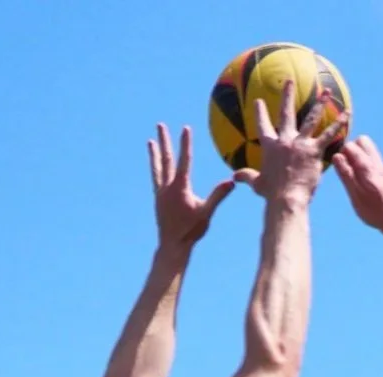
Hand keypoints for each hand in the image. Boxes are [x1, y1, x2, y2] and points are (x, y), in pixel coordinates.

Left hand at [151, 123, 234, 250]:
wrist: (172, 245)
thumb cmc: (191, 231)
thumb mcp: (207, 213)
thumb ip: (218, 195)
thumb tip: (231, 181)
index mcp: (180, 188)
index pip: (184, 161)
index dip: (186, 143)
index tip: (186, 128)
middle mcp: (167, 187)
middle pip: (166, 159)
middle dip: (165, 141)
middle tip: (160, 125)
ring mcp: (161, 192)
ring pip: (158, 167)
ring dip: (155, 153)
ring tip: (151, 140)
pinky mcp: (158, 199)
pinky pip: (156, 178)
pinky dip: (155, 168)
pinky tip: (155, 163)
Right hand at [235, 79, 337, 206]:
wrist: (286, 199)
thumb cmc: (272, 194)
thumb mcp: (257, 184)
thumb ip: (246, 176)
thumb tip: (234, 177)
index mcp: (270, 146)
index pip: (263, 125)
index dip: (260, 112)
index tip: (259, 101)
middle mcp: (284, 140)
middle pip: (286, 112)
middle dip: (287, 95)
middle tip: (289, 81)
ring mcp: (300, 143)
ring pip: (311, 118)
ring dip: (319, 104)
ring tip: (326, 92)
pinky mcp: (314, 151)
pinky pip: (329, 134)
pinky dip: (339, 124)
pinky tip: (347, 114)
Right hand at [332, 134, 382, 237]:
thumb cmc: (375, 209)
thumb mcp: (355, 194)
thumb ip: (346, 173)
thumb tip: (336, 156)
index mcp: (366, 166)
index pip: (350, 145)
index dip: (340, 153)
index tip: (337, 166)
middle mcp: (375, 162)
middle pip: (361, 141)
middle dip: (350, 149)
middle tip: (345, 166)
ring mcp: (381, 167)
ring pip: (367, 149)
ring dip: (357, 155)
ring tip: (352, 173)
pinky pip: (372, 159)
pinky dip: (364, 162)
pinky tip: (361, 178)